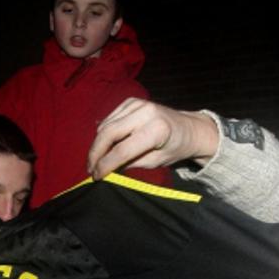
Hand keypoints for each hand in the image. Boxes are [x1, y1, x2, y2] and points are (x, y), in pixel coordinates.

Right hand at [87, 98, 220, 178]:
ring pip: (105, 126)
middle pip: (108, 133)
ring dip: (96, 145)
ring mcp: (137, 103)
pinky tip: (103, 147)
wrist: (188, 128)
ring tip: (95, 161)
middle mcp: (146, 112)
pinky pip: (108, 119)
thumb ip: (131, 164)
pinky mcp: (130, 101)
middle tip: (90, 170)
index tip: (96, 177)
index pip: (123, 149)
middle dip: (95, 153)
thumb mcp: (155, 162)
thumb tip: (106, 169)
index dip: (106, 164)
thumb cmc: (174, 148)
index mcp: (157, 129)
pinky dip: (102, 134)